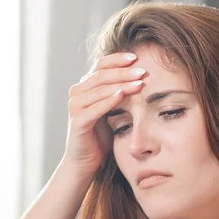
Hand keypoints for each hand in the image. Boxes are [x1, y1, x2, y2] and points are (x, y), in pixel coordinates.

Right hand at [62, 52, 144, 176]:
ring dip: (120, 84)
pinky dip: (108, 100)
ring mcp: (75, 107)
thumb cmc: (102, 135)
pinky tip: (122, 95)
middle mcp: (77, 93)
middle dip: (123, 71)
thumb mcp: (113, 109)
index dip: (118, 59)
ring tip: (139, 82)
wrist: (86, 161)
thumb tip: (142, 75)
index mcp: (85, 86)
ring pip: (99, 89)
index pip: (101, 65)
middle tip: (142, 71)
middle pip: (101, 74)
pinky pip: (95, 108)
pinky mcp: (77, 121)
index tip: (137, 57)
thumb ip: (120, 92)